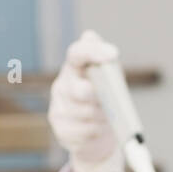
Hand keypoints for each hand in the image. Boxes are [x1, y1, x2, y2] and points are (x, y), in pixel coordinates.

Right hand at [48, 30, 122, 171]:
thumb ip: (105, 62)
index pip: (77, 54)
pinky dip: (96, 132)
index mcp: (75, 69)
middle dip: (97, 98)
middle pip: (80, 90)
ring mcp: (58, 107)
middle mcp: (62, 85)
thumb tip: (90, 36)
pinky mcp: (60, 129)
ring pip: (85, 113)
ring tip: (105, 118)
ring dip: (101, 118)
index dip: (93, 52)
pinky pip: (84, 131)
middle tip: (108, 103)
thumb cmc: (107, 103)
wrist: (100, 136)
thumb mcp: (111, 81)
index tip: (114, 53)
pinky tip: (97, 130)